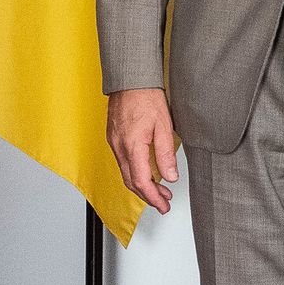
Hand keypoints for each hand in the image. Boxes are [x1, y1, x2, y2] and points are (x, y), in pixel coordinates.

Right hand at [107, 87, 178, 214]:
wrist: (129, 78)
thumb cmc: (145, 96)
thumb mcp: (163, 125)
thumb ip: (166, 154)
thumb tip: (170, 177)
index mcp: (132, 145)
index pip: (141, 182)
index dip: (153, 198)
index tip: (164, 206)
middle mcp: (118, 146)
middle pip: (130, 181)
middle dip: (148, 196)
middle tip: (164, 202)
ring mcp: (113, 141)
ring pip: (125, 172)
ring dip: (141, 184)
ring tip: (159, 188)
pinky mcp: (113, 136)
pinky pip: (122, 161)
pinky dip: (134, 172)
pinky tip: (146, 170)